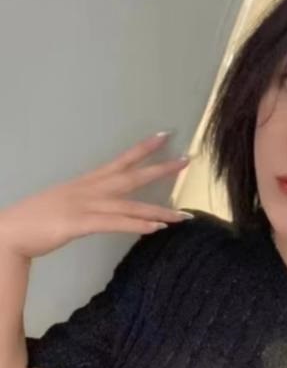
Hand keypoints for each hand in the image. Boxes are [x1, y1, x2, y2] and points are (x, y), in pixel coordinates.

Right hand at [0, 132, 193, 259]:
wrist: (10, 231)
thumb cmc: (37, 219)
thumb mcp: (67, 203)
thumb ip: (88, 200)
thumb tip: (104, 202)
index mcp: (87, 182)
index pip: (121, 160)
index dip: (144, 148)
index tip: (165, 135)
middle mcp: (90, 189)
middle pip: (132, 176)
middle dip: (161, 168)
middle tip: (188, 160)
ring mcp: (86, 205)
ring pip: (130, 205)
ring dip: (159, 211)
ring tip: (183, 216)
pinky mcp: (80, 223)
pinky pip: (115, 224)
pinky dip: (137, 225)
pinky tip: (156, 229)